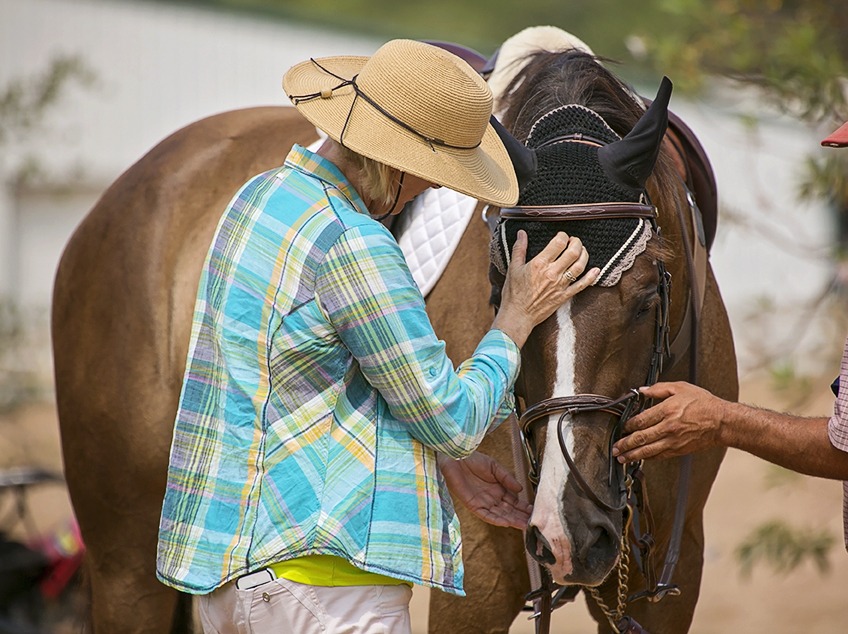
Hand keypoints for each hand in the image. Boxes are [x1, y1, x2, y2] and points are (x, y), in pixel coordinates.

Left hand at [438, 452, 531, 529]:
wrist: (456, 457)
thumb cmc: (473, 460)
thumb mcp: (494, 467)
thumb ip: (507, 478)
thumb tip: (521, 489)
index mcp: (499, 489)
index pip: (514, 502)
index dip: (524, 507)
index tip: (535, 511)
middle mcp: (492, 498)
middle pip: (509, 511)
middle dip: (521, 517)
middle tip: (533, 523)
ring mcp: (482, 502)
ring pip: (500, 515)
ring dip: (512, 520)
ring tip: (524, 525)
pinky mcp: (472, 504)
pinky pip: (485, 515)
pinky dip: (495, 519)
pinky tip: (505, 523)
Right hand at [493, 230, 599, 346]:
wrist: (518, 315)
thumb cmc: (513, 293)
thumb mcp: (513, 268)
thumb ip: (519, 249)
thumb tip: (521, 233)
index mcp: (540, 264)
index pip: (559, 243)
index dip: (563, 236)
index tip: (562, 236)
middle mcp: (552, 273)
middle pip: (573, 252)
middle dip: (576, 242)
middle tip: (574, 241)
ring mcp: (560, 285)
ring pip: (580, 266)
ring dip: (584, 255)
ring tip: (582, 251)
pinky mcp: (564, 296)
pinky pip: (582, 285)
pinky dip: (591, 277)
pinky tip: (596, 270)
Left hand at [612, 381, 726, 462]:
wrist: (721, 421)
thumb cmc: (703, 404)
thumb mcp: (681, 388)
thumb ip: (659, 388)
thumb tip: (642, 390)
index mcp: (668, 410)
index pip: (641, 420)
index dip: (628, 425)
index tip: (622, 427)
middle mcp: (669, 427)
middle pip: (641, 437)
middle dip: (625, 443)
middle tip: (615, 447)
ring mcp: (673, 441)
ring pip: (648, 450)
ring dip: (633, 454)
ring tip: (622, 457)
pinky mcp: (679, 450)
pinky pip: (659, 456)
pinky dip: (648, 458)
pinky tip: (639, 459)